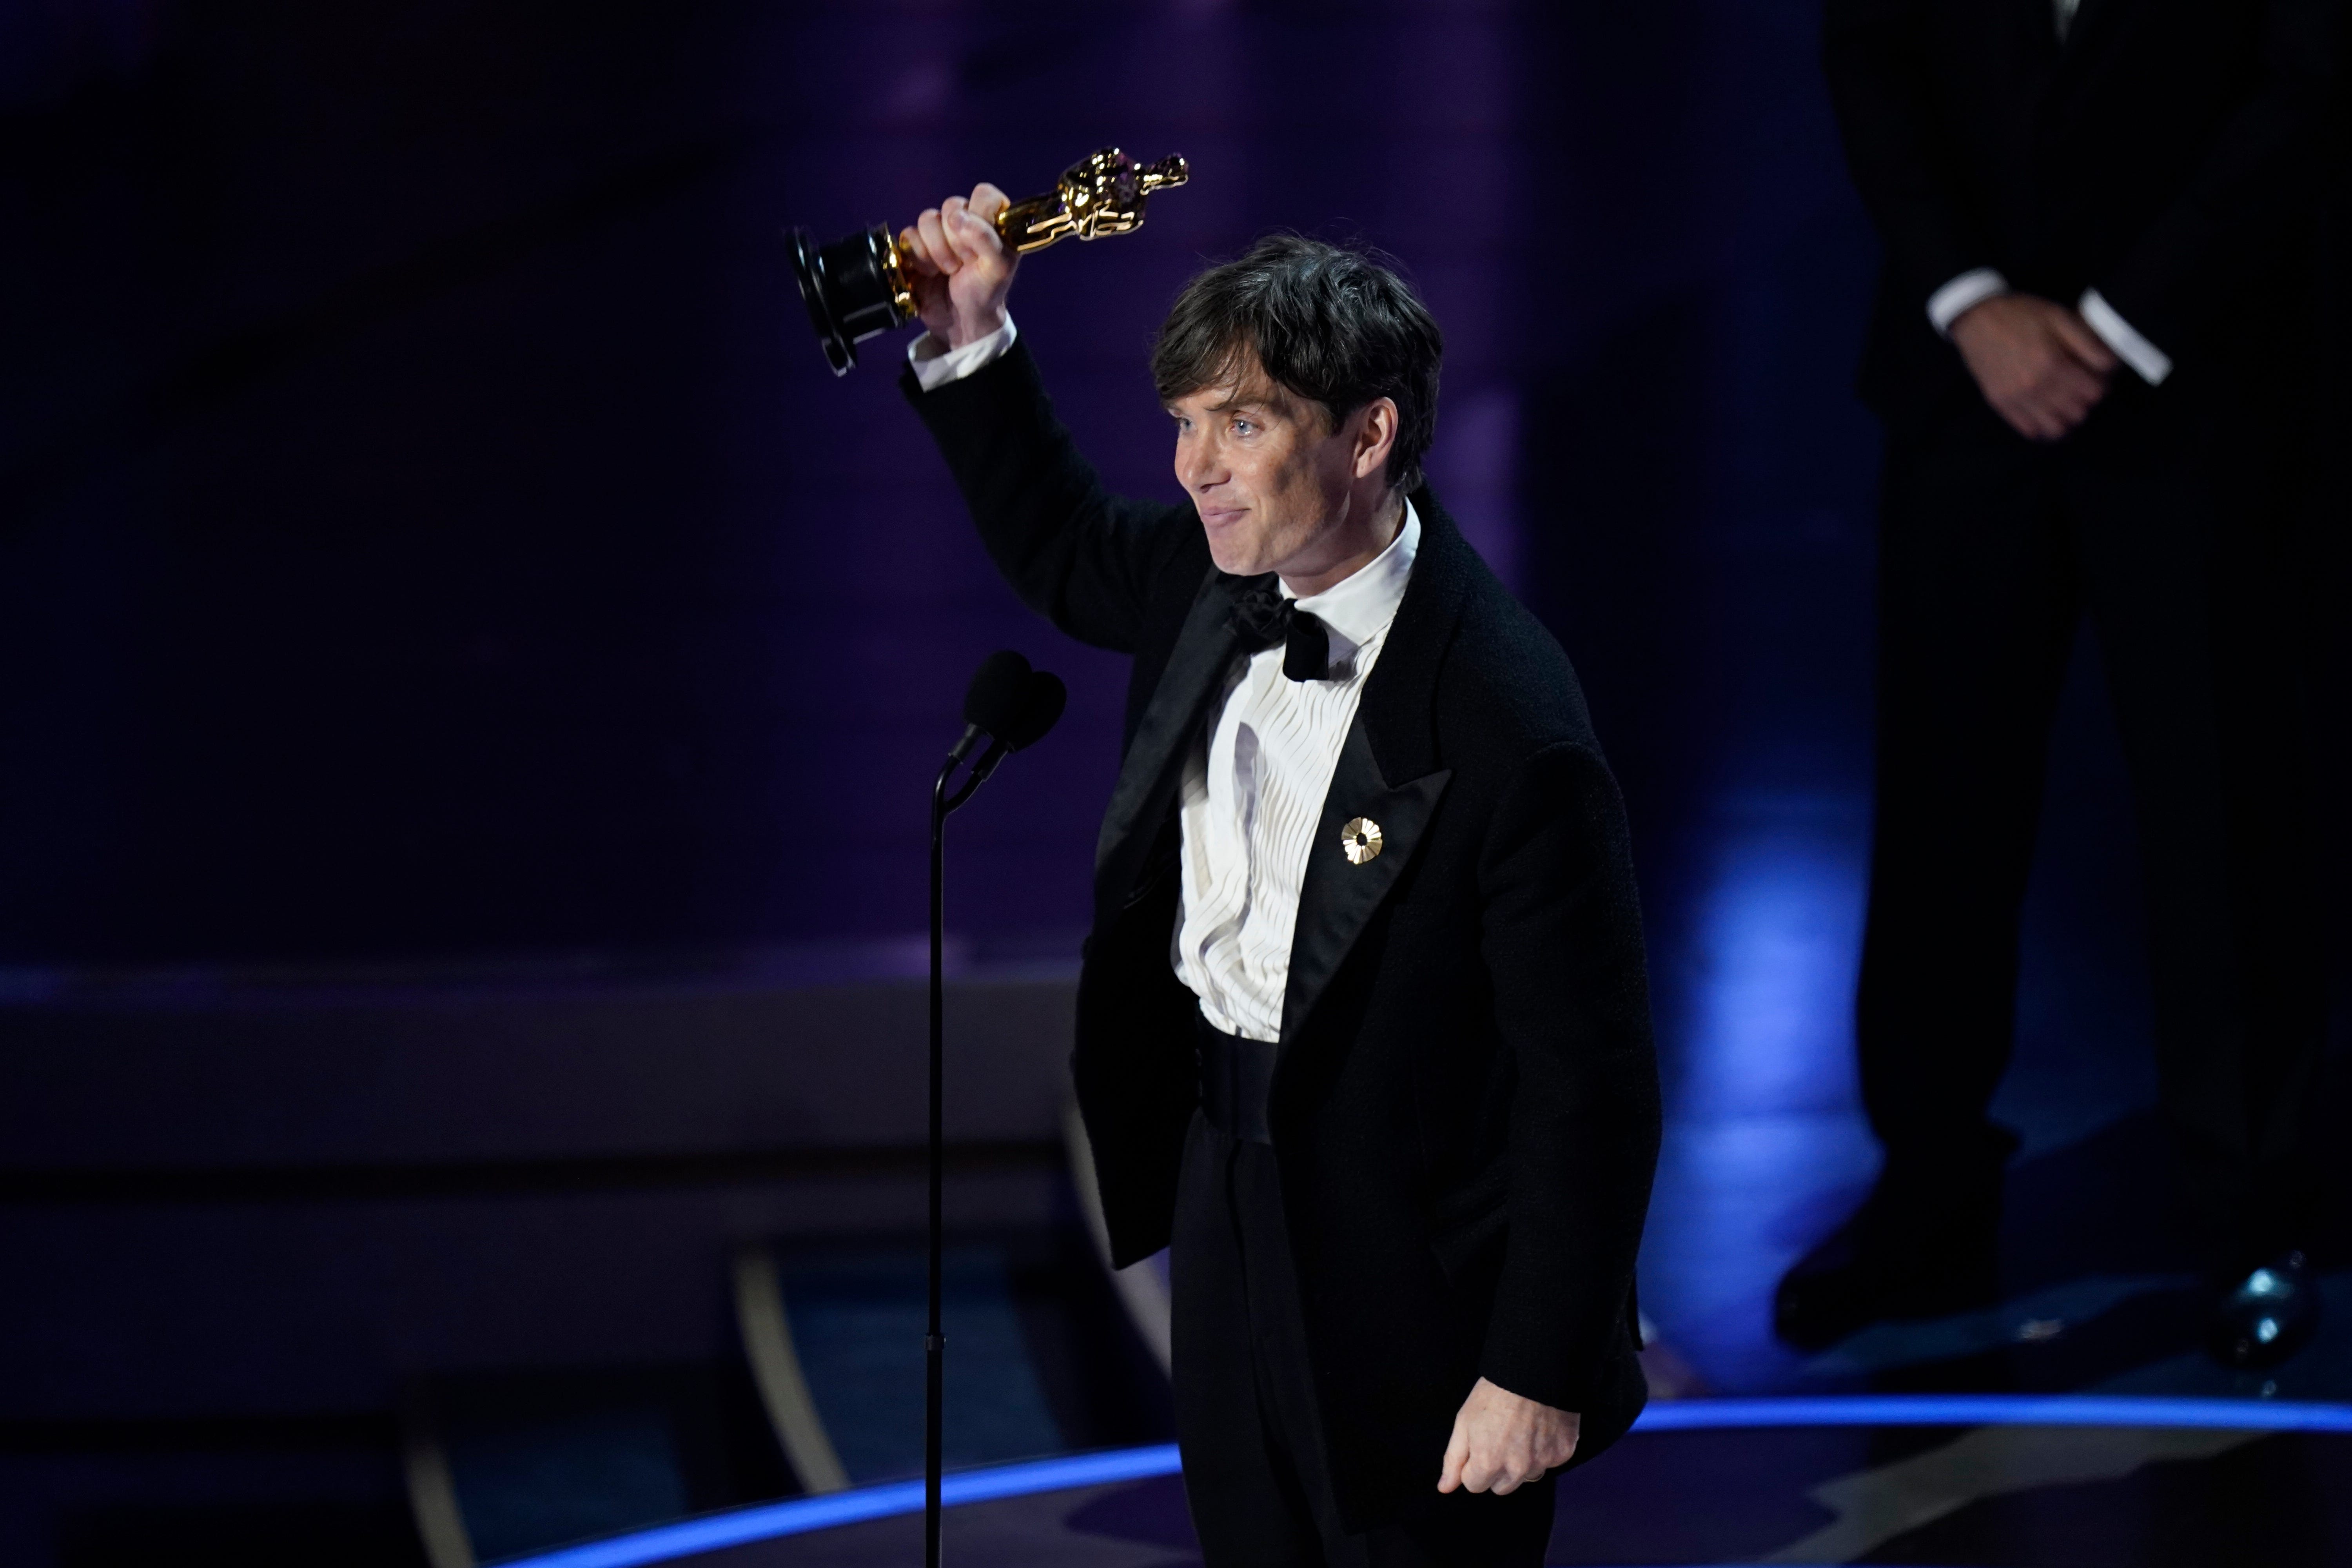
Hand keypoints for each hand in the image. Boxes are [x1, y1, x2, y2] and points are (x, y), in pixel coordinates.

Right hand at [899, 183, 1017, 350]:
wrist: (961, 321)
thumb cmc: (986, 292)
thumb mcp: (999, 269)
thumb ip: (986, 238)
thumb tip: (957, 216)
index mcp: (992, 219)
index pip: (984, 194)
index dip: (979, 218)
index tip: (981, 245)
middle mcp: (964, 220)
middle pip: (952, 205)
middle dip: (957, 240)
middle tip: (966, 263)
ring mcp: (938, 232)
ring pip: (928, 219)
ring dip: (938, 250)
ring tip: (949, 270)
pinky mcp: (915, 245)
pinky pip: (909, 236)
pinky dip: (920, 258)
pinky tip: (930, 272)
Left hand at [1436, 1378, 1579, 1495]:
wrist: (1532, 1370)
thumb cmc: (1493, 1393)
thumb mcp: (1463, 1422)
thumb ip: (1453, 1459)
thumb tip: (1444, 1488)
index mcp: (1488, 1463)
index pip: (1474, 1485)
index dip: (1473, 1465)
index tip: (1479, 1444)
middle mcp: (1517, 1470)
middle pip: (1500, 1487)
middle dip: (1496, 1469)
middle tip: (1499, 1438)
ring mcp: (1542, 1462)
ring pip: (1526, 1477)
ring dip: (1521, 1463)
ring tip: (1520, 1432)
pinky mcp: (1562, 1453)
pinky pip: (1549, 1463)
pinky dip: (1543, 1450)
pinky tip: (1539, 1428)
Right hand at [1949, 293, 2117, 441]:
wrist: (1976, 317)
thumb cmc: (2021, 314)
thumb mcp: (2060, 317)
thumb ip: (2087, 342)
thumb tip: (2110, 367)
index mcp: (2053, 364)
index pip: (2094, 393)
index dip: (2101, 383)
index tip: (2096, 373)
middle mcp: (2035, 388)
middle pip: (2078, 412)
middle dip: (2085, 399)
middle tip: (2080, 384)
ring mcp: (2016, 399)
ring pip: (2056, 428)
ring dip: (2066, 416)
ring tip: (2064, 400)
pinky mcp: (2001, 404)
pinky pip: (2031, 430)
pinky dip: (2043, 425)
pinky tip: (2046, 409)